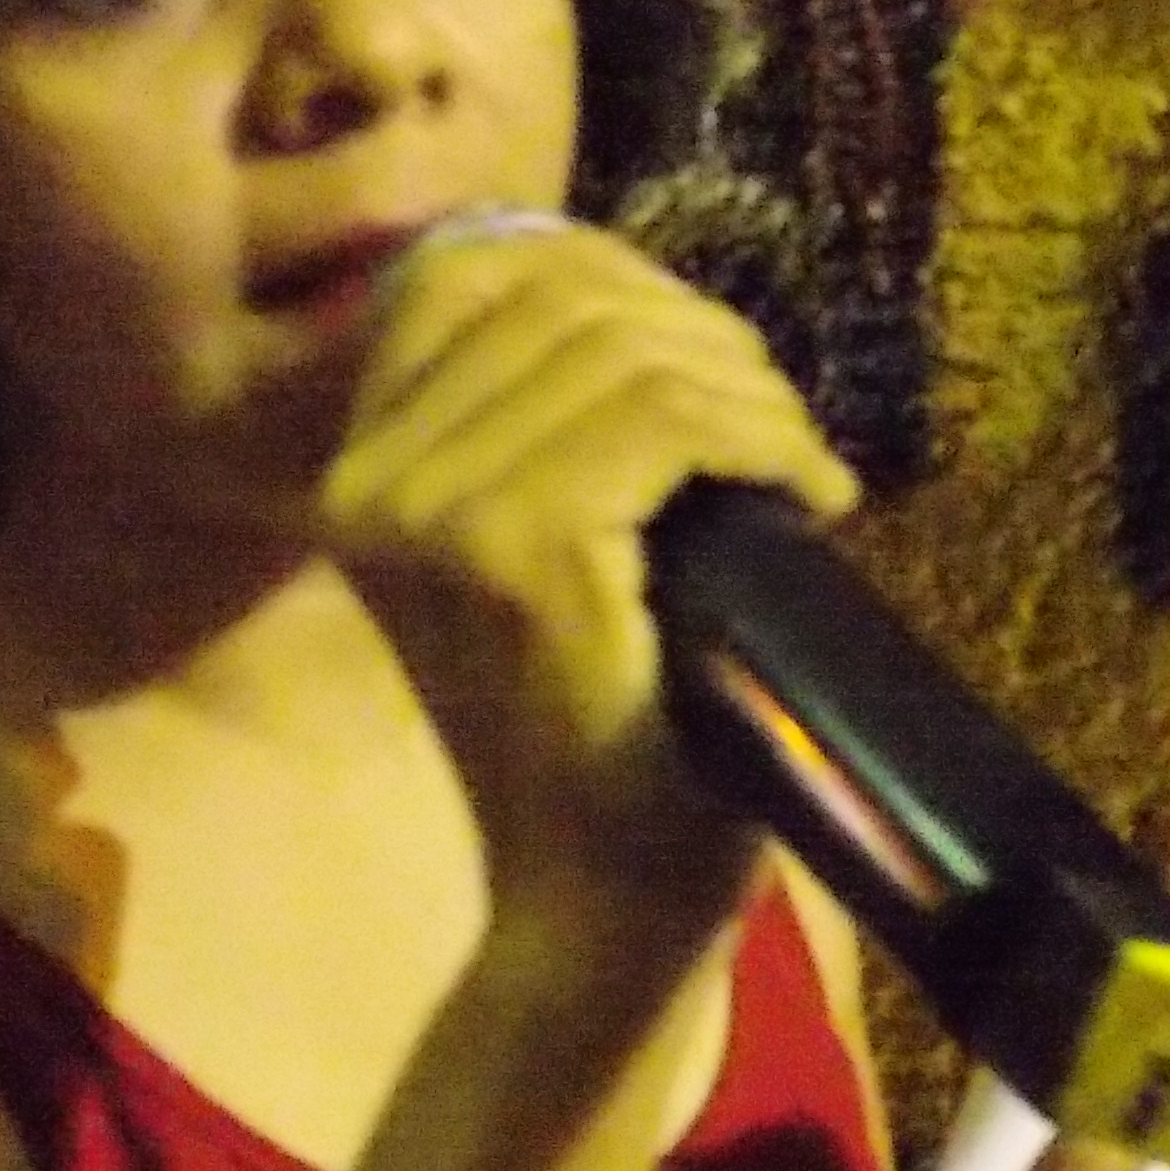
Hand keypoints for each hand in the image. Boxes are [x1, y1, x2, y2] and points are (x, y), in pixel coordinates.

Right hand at [322, 222, 853, 955]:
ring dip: (747, 393)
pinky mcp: (518, 550)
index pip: (472, 272)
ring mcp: (434, 511)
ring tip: (795, 462)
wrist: (595, 898)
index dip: (612, 273)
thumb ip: (546, 427)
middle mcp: (370, 477)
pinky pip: (663, 423)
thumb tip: (638, 296)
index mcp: (360, 468)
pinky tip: (809, 490)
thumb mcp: (546, 551)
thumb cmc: (599, 735)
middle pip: (560, 301)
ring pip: (625, 356)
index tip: (711, 349)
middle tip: (778, 424)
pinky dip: (760, 438)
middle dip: (702, 338)